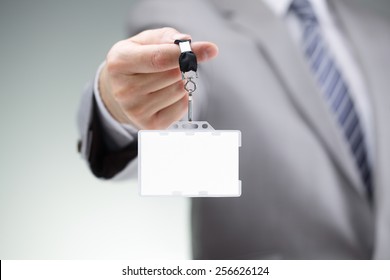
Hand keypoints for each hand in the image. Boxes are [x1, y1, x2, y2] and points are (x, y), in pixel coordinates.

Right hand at [99, 27, 218, 129]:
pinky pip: (181, 106)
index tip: (209, 49)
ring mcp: (136, 110)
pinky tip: (165, 95)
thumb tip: (192, 44)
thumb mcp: (144, 41)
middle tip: (170, 65)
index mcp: (120, 62)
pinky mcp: (150, 125)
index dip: (186, 53)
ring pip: (179, 90)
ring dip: (180, 82)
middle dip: (180, 66)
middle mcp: (124, 89)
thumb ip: (167, 37)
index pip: (159, 58)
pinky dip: (181, 98)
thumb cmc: (135, 61)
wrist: (119, 90)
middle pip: (173, 75)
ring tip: (163, 81)